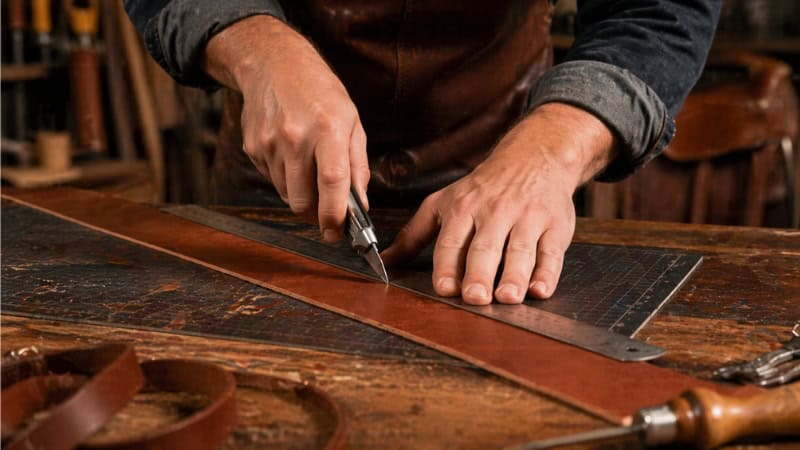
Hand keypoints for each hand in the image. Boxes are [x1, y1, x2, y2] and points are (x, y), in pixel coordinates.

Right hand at [204, 15, 368, 240]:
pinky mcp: (253, 148)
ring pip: (287, 195)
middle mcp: (295, 137)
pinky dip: (285, 179)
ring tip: (309, 169)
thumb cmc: (320, 92)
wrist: (274, 64)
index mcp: (327, 129)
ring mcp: (269, 143)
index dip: (335, 215)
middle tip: (327, 211)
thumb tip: (359, 205)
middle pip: (302, 201)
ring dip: (301, 195)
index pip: (332, 183)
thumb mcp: (352, 121)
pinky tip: (291, 155)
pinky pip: (272, 180)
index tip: (338, 233)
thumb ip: (357, 166)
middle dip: (316, 215)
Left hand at [382, 103, 616, 303]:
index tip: (445, 288)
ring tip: (508, 297)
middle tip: (475, 297)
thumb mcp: (442, 203)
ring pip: (520, 250)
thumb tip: (384, 262)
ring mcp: (527, 218)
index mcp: (463, 209)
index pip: (452, 241)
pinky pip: (551, 251)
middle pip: (485, 247)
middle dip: (479, 273)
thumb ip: (414, 236)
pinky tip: (540, 290)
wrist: (533, 158)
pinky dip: (547, 272)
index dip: (448, 266)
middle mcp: (494, 213)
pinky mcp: (554, 226)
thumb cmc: (482, 189)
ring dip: (514, 275)